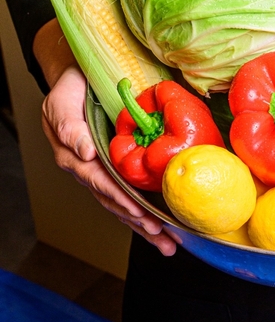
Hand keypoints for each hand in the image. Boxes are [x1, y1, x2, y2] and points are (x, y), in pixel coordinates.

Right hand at [41, 64, 177, 255]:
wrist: (79, 78)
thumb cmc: (71, 88)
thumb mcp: (61, 100)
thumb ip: (69, 125)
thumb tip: (85, 153)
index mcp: (73, 156)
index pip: (98, 182)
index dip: (119, 197)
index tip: (137, 211)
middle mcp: (87, 169)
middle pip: (112, 201)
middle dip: (137, 220)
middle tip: (161, 235)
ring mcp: (101, 172)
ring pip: (122, 204)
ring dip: (143, 225)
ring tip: (166, 243)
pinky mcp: (114, 170)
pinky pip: (129, 194)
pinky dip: (144, 213)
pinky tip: (161, 228)